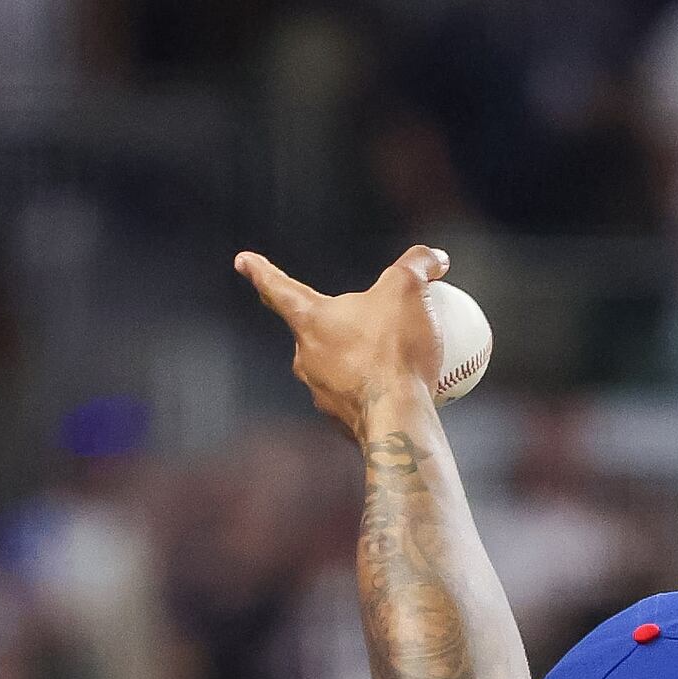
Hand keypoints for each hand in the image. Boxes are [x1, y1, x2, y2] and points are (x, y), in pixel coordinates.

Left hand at [233, 242, 449, 438]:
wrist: (398, 419)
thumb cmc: (395, 349)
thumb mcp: (410, 290)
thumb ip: (418, 264)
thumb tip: (435, 256)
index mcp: (310, 321)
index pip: (279, 288)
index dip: (261, 271)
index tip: (243, 261)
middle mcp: (305, 358)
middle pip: (316, 332)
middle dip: (336, 326)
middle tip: (371, 324)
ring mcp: (321, 393)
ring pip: (338, 368)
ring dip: (360, 363)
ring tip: (395, 361)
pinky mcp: (342, 422)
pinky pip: (358, 399)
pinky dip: (376, 393)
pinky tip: (404, 391)